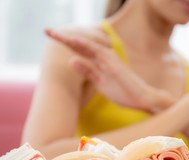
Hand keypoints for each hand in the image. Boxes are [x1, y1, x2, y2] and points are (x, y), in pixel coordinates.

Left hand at [45, 29, 174, 112]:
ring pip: (87, 45)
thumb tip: (71, 61)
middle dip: (63, 37)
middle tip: (46, 30)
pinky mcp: (114, 65)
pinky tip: (75, 42)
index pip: (79, 50)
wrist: (142, 99)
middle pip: (80, 44)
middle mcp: (103, 57)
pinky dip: (87, 46)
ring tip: (57, 33)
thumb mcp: (100, 83)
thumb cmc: (123, 92)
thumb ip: (87, 72)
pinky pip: (98, 53)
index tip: (50, 39)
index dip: (65, 43)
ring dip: (72, 39)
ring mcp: (109, 60)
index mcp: (99, 62)